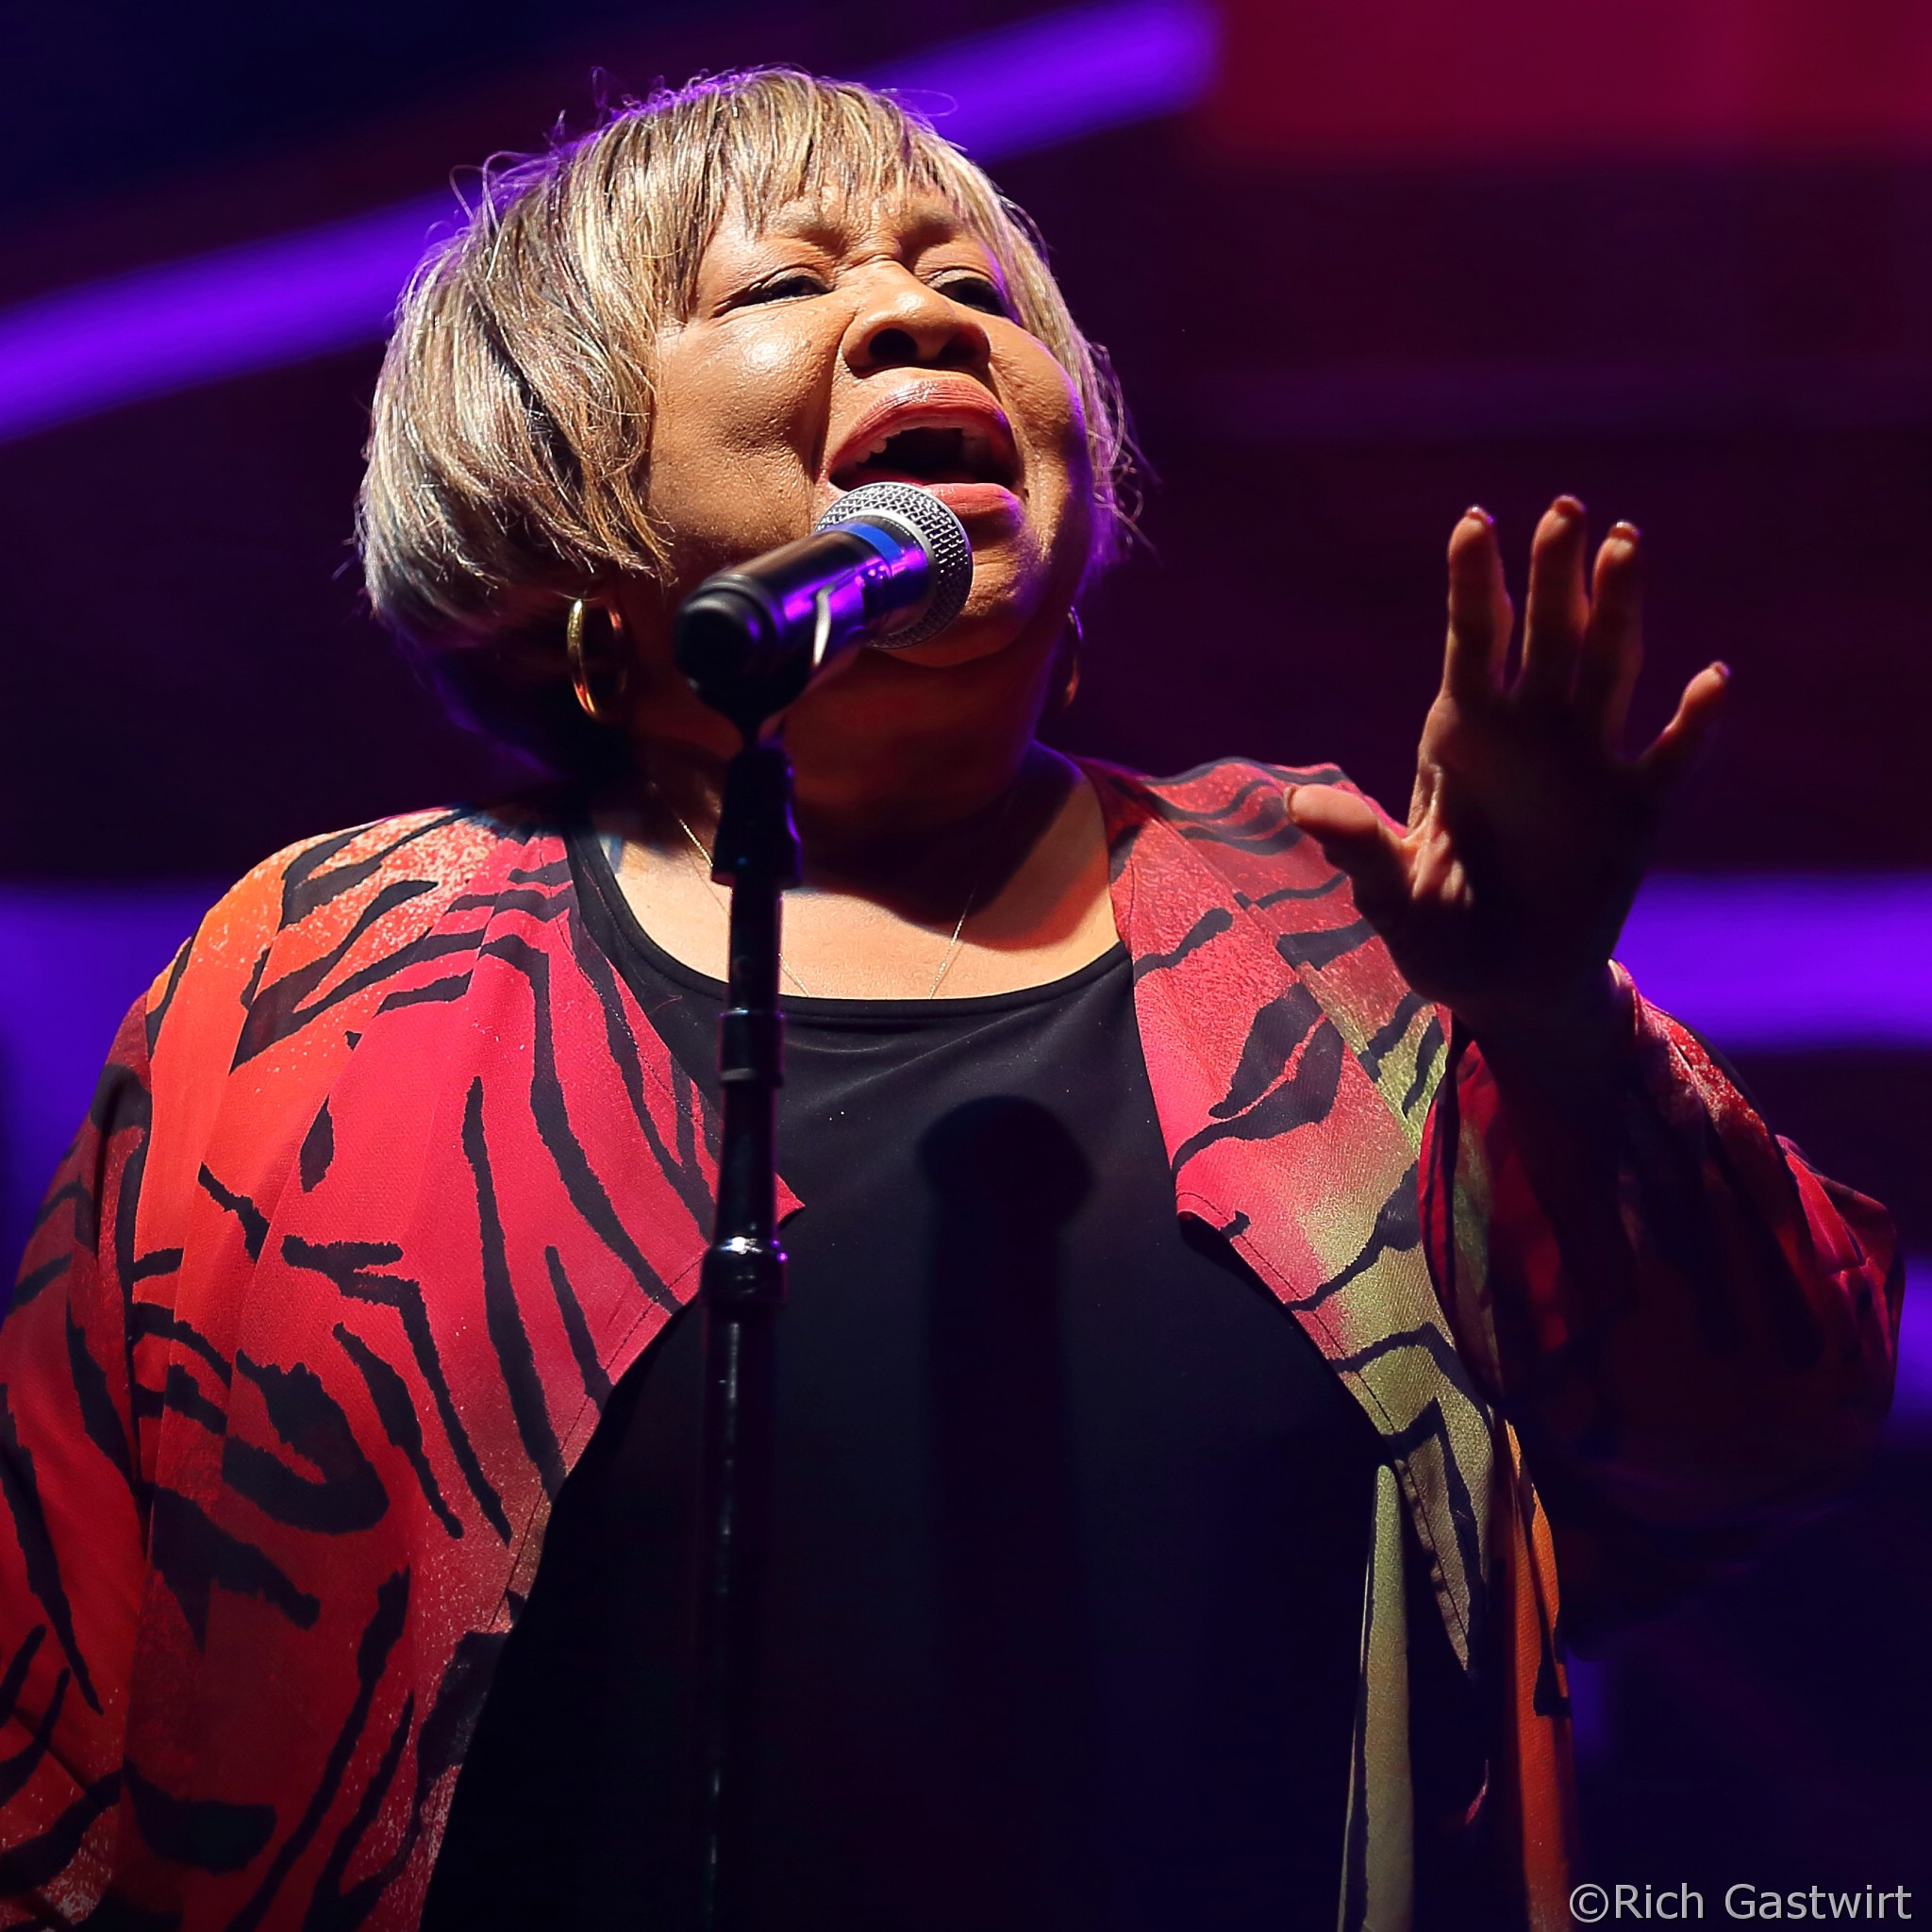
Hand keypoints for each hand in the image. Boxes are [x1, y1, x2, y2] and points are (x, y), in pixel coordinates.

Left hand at [1285, 498, 1728, 1051]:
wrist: (1509, 988)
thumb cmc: (1440, 935)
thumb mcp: (1392, 897)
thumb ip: (1358, 847)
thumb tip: (1298, 804)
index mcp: (1463, 737)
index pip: (1471, 643)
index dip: (1473, 583)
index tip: (1473, 521)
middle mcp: (1530, 733)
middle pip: (1547, 635)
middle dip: (1555, 574)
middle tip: (1565, 510)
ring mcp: (1587, 765)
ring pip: (1608, 670)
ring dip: (1618, 611)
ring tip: (1625, 544)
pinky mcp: (1636, 813)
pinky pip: (1669, 757)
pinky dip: (1692, 723)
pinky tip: (1711, 680)